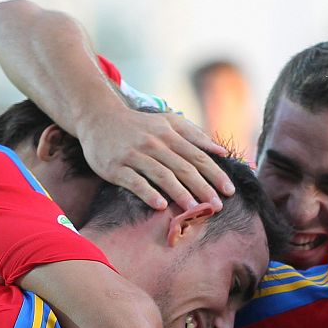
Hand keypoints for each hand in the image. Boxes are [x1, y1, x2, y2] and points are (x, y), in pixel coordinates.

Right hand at [79, 106, 233, 211]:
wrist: (99, 119)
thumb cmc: (139, 125)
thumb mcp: (168, 122)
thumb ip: (195, 135)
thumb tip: (221, 152)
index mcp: (169, 134)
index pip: (197, 156)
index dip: (215, 174)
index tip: (229, 190)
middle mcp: (154, 144)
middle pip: (183, 168)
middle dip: (203, 187)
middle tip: (217, 206)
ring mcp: (134, 155)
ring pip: (162, 175)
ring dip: (180, 193)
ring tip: (194, 209)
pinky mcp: (116, 167)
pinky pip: (135, 182)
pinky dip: (148, 193)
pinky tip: (161, 205)